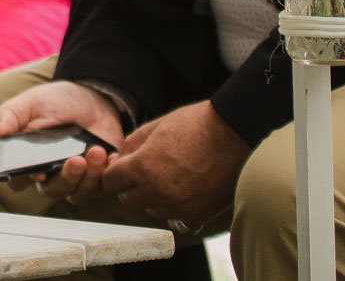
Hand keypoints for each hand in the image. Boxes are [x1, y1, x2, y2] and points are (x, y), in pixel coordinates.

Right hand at [0, 80, 125, 203]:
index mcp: (27, 160)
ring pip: (78, 194)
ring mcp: (75, 180)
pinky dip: (107, 174)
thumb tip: (0, 132)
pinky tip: (110, 156)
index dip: (25, 180)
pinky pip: (103, 187)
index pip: (18, 180)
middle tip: (76, 160)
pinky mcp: (99, 178)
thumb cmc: (55, 102)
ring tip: (96, 152)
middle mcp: (49, 176)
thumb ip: (10, 114)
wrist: (91, 98)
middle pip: (52, 191)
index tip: (37, 172)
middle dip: (66, 178)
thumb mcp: (30, 102)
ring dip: (88, 177)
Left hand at [100, 100, 246, 230]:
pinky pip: (177, 220)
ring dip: (154, 198)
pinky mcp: (198, 215)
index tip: (122, 166)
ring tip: (169, 178)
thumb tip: (118, 160)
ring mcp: (178, 206)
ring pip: (152, 210)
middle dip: (131, 185)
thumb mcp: (154, 127)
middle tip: (145, 171)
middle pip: (129, 199)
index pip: (111, 181)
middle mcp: (157, 192)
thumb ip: (130, 146)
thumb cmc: (194, 124)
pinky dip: (177, 209)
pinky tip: (184, 192)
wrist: (234, 133)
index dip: (115, 172)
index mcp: (142, 168)